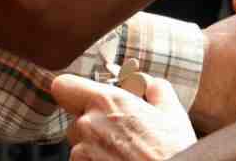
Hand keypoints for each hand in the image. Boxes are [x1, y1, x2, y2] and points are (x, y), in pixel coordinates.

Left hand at [50, 72, 196, 160]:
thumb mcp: (173, 113)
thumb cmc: (172, 153)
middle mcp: (89, 125)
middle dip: (93, 124)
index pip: (62, 85)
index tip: (83, 97)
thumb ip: (155, 88)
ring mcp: (84, 152)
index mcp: (107, 102)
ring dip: (95, 147)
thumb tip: (145, 81)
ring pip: (79, 145)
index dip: (72, 90)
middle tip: (119, 133)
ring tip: (124, 153)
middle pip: (75, 119)